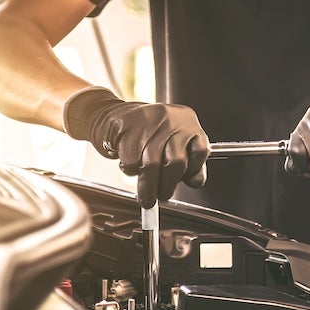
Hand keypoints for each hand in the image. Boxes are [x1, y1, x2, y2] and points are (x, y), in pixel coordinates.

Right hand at [64, 89, 208, 207]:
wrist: (109, 113)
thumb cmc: (145, 133)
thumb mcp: (173, 140)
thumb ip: (188, 159)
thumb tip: (194, 181)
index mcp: (187, 120)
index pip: (200, 151)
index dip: (194, 170)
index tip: (185, 181)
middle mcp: (170, 118)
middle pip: (176, 161)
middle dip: (168, 185)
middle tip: (162, 195)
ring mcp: (148, 121)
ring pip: (153, 164)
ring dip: (149, 186)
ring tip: (147, 196)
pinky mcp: (126, 128)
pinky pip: (132, 162)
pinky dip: (131, 172)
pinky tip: (131, 169)